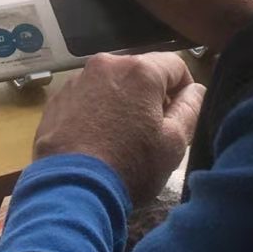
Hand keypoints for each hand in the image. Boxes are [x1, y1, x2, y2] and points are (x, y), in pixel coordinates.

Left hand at [33, 51, 203, 206]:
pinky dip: (97, 110)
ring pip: (112, 83)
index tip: (181, 115)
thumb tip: (195, 90)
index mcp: (138, 70)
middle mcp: (105, 64)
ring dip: (123, 102)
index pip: (175, 64)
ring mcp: (77, 80)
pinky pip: (88, 96)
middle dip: (152, 96)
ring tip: (122, 137)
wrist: (71, 187)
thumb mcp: (173, 142)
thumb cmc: (130, 165)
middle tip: (153, 132)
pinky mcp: (57, 99)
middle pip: (141, 72)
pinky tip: (97, 139)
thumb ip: (190, 108)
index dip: (184, 89)